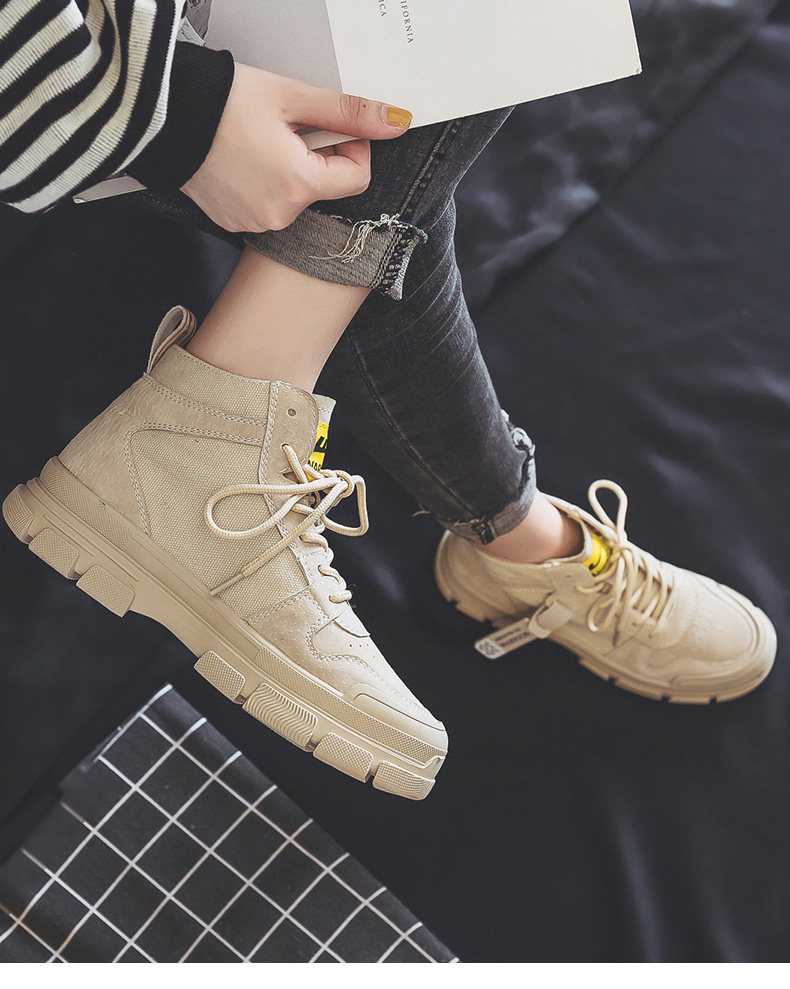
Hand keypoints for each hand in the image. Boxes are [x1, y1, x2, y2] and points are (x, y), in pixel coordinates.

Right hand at [181, 63, 411, 232]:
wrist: (161, 117)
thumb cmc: (222, 102)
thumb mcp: (293, 97)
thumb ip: (348, 112)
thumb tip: (395, 122)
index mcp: (298, 184)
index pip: (358, 178)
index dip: (353, 148)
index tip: (330, 126)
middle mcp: (279, 214)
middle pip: (325, 188)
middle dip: (317, 156)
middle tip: (286, 126)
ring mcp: (255, 223)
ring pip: (296, 197)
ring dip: (291, 170)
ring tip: (258, 142)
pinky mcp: (234, 223)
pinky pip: (268, 206)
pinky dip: (265, 183)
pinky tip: (242, 159)